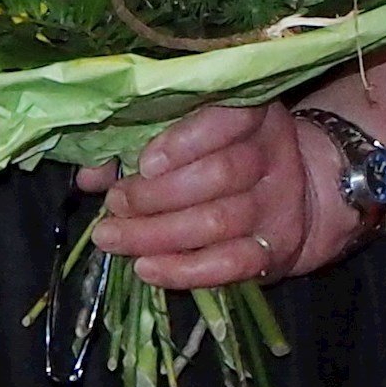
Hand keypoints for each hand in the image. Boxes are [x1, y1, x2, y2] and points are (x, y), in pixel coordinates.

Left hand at [78, 102, 351, 290]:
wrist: (295, 197)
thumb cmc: (222, 158)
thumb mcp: (192, 138)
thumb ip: (139, 146)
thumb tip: (91, 174)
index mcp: (253, 117)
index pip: (229, 120)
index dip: (185, 142)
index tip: (144, 163)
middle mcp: (271, 157)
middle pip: (219, 175)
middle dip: (156, 194)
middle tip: (115, 203)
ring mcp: (277, 205)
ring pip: (218, 221)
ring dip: (156, 233)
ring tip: (112, 237)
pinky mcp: (274, 250)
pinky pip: (229, 264)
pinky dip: (183, 270)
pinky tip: (145, 268)